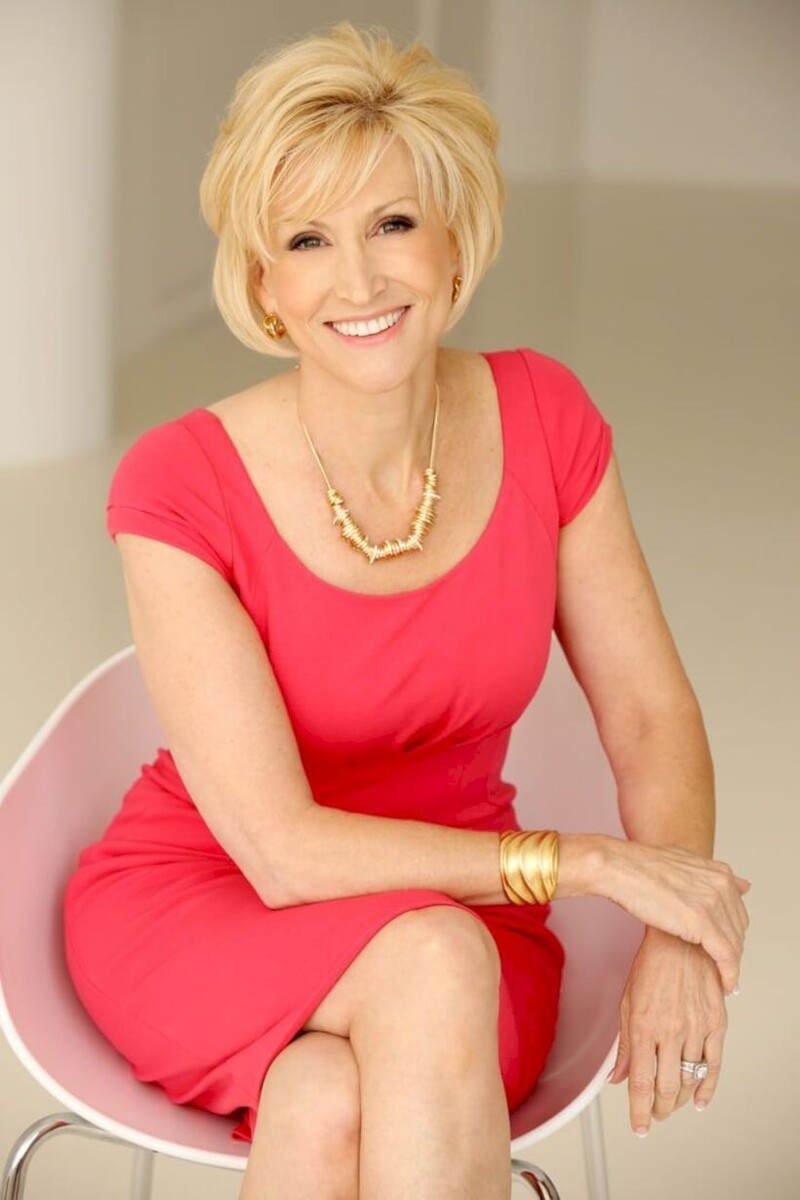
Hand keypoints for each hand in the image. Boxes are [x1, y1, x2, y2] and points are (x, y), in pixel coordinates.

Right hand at [596, 837, 750, 993]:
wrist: (619, 868)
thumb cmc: (640, 867)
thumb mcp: (683, 862)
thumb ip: (711, 876)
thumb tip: (744, 886)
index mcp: (720, 873)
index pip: (738, 912)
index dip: (732, 934)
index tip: (725, 949)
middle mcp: (722, 886)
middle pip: (739, 930)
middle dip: (731, 950)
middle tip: (721, 967)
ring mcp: (713, 903)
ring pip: (735, 946)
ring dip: (731, 966)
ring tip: (723, 980)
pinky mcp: (702, 922)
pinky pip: (726, 957)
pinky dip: (729, 975)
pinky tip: (726, 986)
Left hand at [607, 926, 728, 1136]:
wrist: (680, 942)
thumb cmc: (651, 967)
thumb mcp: (627, 1003)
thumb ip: (623, 1045)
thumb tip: (616, 1078)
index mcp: (643, 1027)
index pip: (640, 1083)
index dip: (639, 1111)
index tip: (639, 1125)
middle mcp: (669, 1031)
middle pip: (666, 1088)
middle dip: (659, 1108)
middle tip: (655, 1114)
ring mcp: (694, 1029)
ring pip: (690, 1080)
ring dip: (679, 1099)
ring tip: (671, 1105)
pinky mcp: (715, 1024)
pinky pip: (714, 1065)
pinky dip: (708, 1087)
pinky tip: (700, 1099)